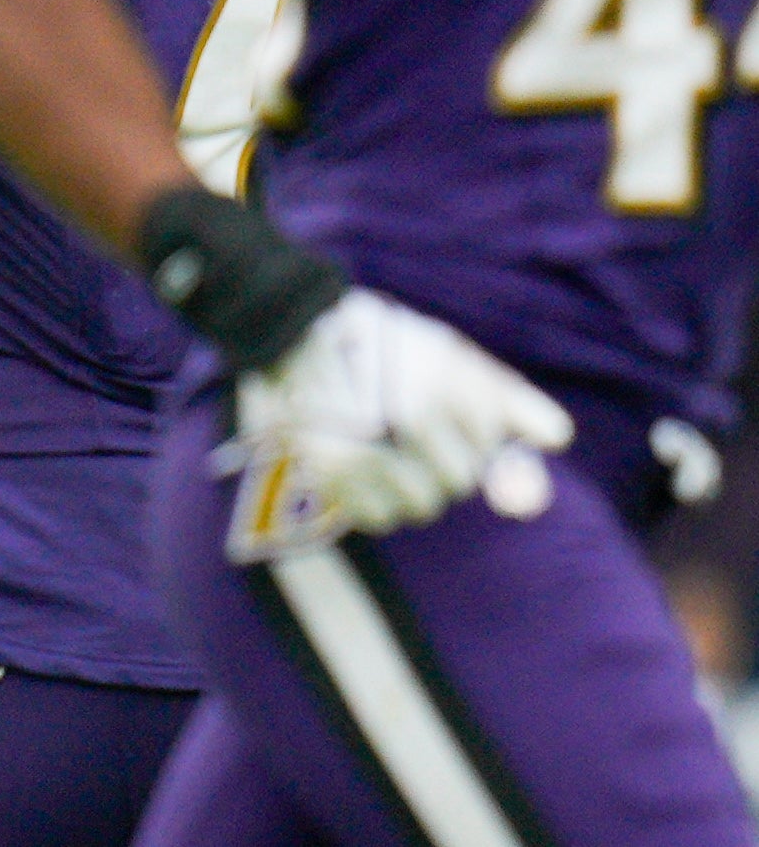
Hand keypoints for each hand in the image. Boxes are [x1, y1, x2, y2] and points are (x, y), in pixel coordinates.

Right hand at [231, 289, 573, 541]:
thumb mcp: (445, 355)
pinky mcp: (326, 478)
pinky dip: (382, 501)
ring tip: (395, 452)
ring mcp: (358, 456)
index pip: (487, 440)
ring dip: (417, 485)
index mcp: (434, 389)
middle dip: (451, 462)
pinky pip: (379, 517)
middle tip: (420, 433)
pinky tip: (373, 471)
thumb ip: (504, 396)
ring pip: (420, 505)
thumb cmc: (383, 343)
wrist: (293, 334)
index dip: (479, 429)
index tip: (456, 410)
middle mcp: (397, 427)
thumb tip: (557, 439)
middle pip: (457, 480)